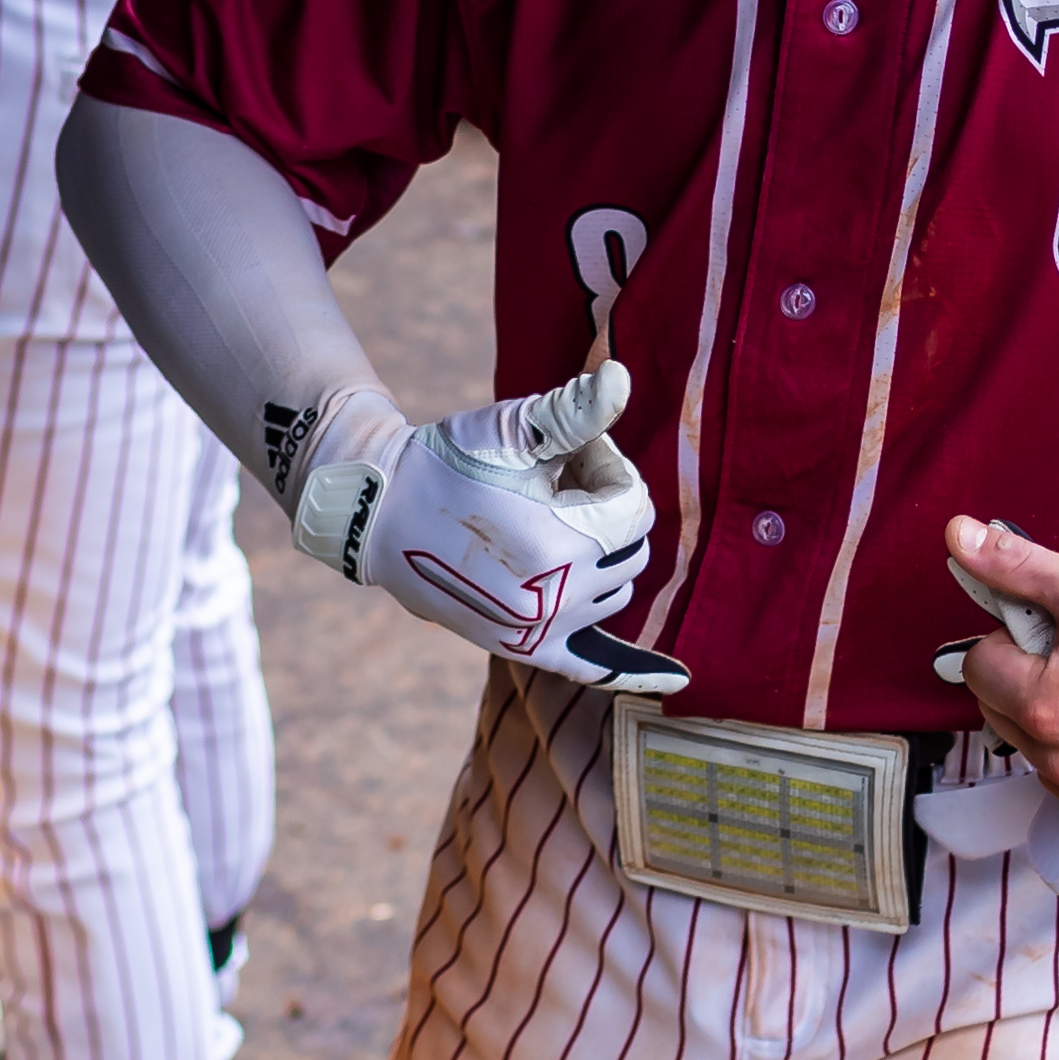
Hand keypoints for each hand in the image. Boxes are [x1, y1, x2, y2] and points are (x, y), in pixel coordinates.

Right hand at [291, 364, 685, 692]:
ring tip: (550, 521)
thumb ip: (577, 412)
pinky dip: (633, 671)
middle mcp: (558, 598)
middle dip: (607, 508)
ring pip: (617, 591)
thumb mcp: (514, 430)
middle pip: (632, 547)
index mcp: (562, 544)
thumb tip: (624, 377)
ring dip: (602, 555)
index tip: (566, 454)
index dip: (607, 469)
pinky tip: (676, 682)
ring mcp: (541, 630)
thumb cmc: (451, 460)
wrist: (382, 513)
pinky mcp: (525, 648)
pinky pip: (592, 668)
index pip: (634, 505)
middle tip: (556, 482)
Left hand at [941, 515, 1058, 832]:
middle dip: (1027, 679)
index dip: (1013, 638)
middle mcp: (1058, 763)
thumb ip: (1018, 567)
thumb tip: (958, 538)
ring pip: (1033, 748)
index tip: (1058, 631)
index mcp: (1042, 706)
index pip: (979, 665)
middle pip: (1000, 710)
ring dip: (1053, 720)